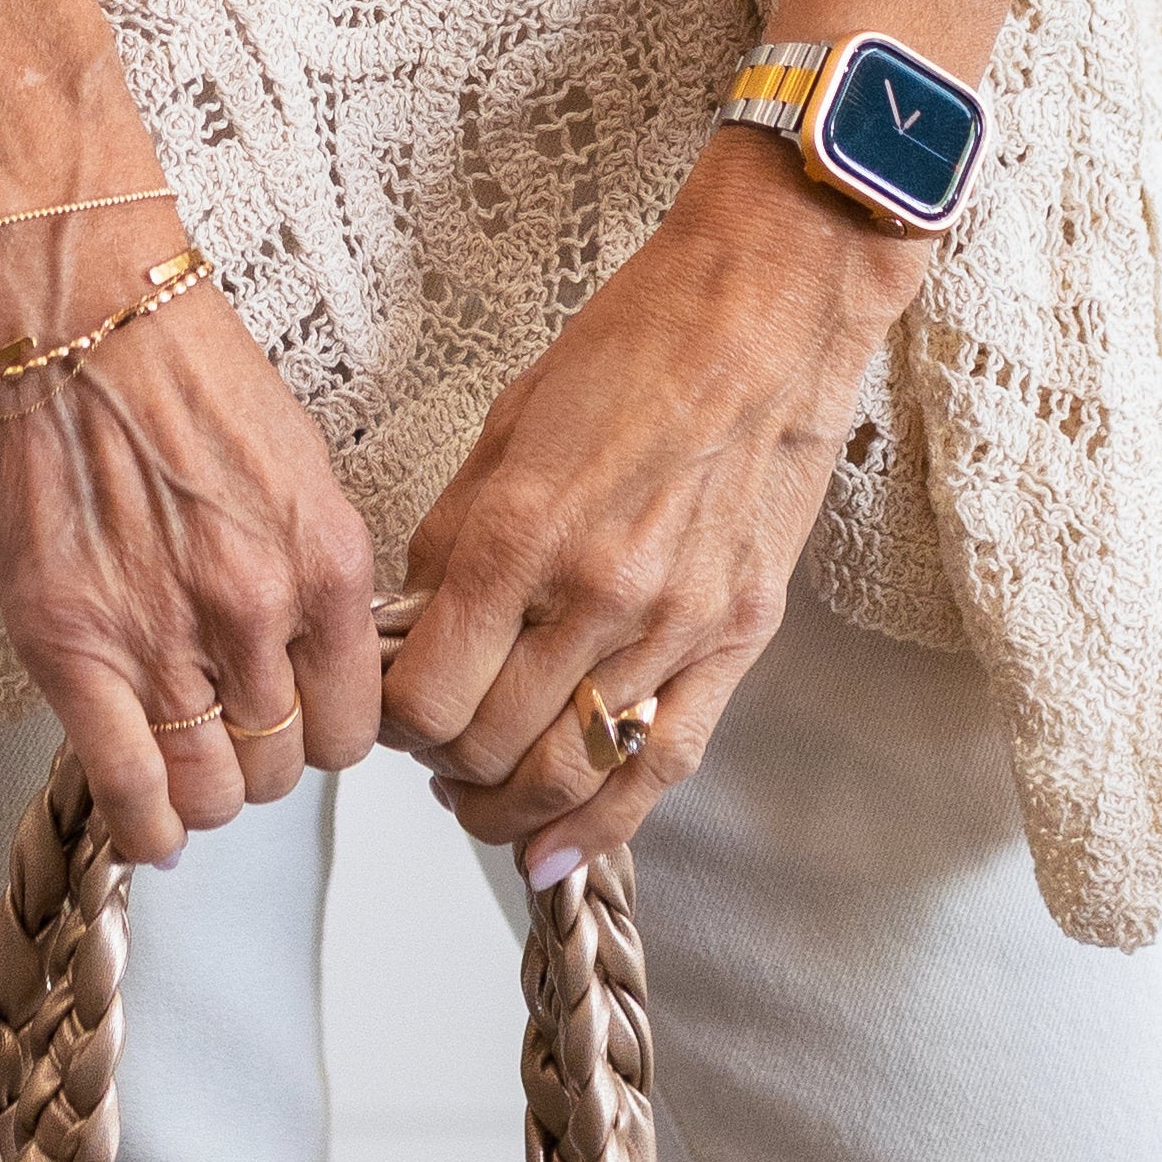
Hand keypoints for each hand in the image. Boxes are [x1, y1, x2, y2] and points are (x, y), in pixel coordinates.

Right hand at [0, 224, 385, 866]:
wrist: (76, 301)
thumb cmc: (175, 361)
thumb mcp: (293, 464)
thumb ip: (308, 568)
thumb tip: (314, 655)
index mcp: (324, 558)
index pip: (357, 725)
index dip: (324, 734)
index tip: (297, 723)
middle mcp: (257, 606)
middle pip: (286, 768)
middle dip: (261, 761)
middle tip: (227, 731)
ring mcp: (163, 632)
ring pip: (215, 793)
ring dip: (202, 791)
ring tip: (180, 756)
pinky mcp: (72, 643)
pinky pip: (131, 789)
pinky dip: (146, 825)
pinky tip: (147, 817)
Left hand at [382, 131, 927, 868]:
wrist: (768, 309)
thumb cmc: (636, 343)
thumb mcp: (508, 422)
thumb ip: (455, 534)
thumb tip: (417, 622)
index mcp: (519, 532)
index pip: (426, 694)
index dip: (393, 720)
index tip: (393, 707)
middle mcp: (594, 594)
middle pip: (488, 744)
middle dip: (444, 761)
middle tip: (435, 745)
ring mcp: (673, 624)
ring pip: (568, 770)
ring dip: (507, 804)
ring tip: (481, 798)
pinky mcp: (737, 636)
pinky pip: (661, 764)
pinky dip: (601, 824)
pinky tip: (553, 852)